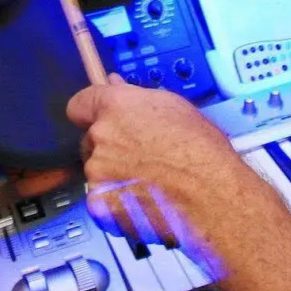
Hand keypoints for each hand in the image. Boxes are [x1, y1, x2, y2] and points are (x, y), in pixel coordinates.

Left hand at [67, 77, 246, 208]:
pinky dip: (117, 203)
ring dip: (115, 176)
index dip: (91, 112)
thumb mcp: (175, 108)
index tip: (100, 119)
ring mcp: (97, 172)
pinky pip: (101, 201)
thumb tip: (116, 87)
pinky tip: (143, 202)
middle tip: (141, 156)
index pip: (80, 104)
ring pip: (98, 171)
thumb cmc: (201, 150)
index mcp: (116, 107)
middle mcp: (101, 136)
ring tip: (150, 182)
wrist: (210, 194)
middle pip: (92, 140)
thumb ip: (137, 98)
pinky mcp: (98, 204)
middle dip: (110, 146)